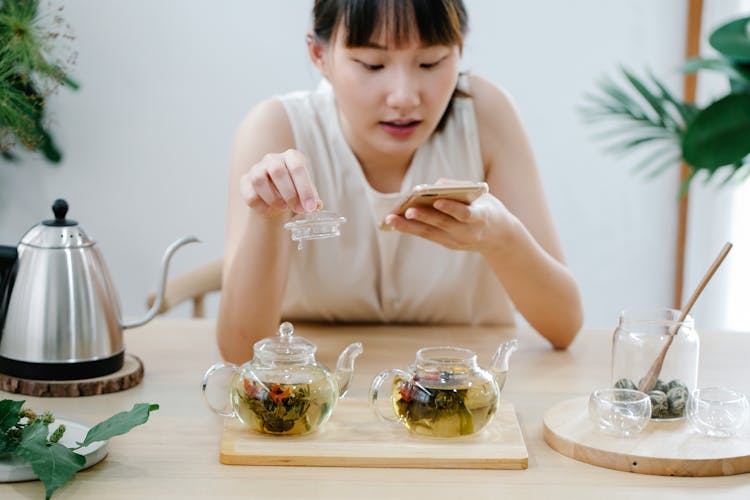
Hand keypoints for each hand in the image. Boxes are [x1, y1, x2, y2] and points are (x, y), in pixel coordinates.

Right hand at [239, 149, 321, 216]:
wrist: (275, 198)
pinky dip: (261, 206)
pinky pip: (250, 194)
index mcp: (292, 157)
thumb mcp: (306, 193)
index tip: (310, 206)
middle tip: (298, 209)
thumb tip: (316, 205)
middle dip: (290, 194)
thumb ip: (312, 198)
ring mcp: (257, 169)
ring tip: (282, 208)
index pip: (297, 167)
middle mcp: (273, 159)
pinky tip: (269, 209)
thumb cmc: (295, 191)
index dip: (305, 188)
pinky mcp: (245, 182)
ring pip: (259, 180)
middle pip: (277, 171)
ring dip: (273, 198)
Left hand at [384, 193, 517, 253]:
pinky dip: (413, 228)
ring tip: (392, 220)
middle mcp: (470, 233)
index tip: (438, 201)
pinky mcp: (449, 245)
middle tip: (407, 210)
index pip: (466, 214)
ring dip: (410, 226)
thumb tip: (431, 187)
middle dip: (424, 217)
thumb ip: (459, 189)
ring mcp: (458, 242)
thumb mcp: (482, 195)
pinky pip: (429, 235)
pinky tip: (397, 222)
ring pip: (431, 233)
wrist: (500, 237)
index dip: (452, 208)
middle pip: (443, 224)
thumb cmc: (487, 207)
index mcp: (482, 217)